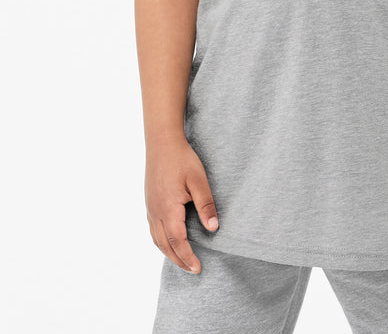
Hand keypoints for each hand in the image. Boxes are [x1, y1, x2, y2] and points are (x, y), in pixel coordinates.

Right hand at [145, 132, 218, 273]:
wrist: (162, 142)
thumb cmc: (182, 159)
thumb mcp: (199, 180)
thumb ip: (206, 205)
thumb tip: (213, 229)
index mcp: (168, 209)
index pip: (178, 241)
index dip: (188, 257)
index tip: (198, 268)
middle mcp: (155, 212)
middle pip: (165, 245)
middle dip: (179, 260)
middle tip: (193, 270)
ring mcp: (150, 207)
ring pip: (156, 239)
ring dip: (169, 253)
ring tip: (182, 260)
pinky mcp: (149, 202)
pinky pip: (153, 229)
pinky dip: (161, 241)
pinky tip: (170, 241)